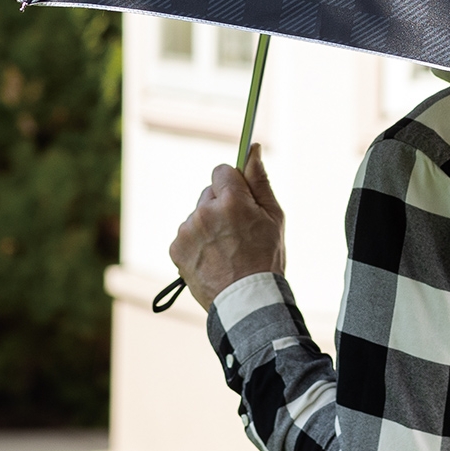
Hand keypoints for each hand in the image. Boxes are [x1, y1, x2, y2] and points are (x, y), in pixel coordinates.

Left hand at [169, 143, 285, 310]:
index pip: (222, 171)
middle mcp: (205, 211)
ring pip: (198, 215)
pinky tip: (213, 258)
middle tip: (237, 232)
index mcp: (231, 200)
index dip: (233, 184)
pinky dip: (197, 243)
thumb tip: (254, 148)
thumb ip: (260, 180)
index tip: (240, 199)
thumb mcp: (273, 217)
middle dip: (221, 206)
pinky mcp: (176, 248)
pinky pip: (187, 235)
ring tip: (226, 250)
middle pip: (209, 193)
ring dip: (208, 225)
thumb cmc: (266, 258)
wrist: (247, 302)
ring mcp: (188, 231)